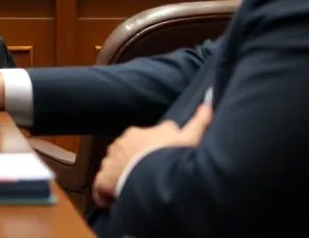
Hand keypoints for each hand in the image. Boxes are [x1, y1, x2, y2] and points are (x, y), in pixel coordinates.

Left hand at [92, 102, 212, 207]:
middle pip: (129, 151)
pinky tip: (116, 201)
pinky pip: (101, 186)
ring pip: (114, 166)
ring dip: (122, 176)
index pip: (146, 137)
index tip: (160, 157)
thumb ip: (198, 123)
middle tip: (148, 176)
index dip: (154, 148)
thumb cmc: (169, 155)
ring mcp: (110, 160)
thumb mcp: (188, 139)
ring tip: (135, 189)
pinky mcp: (103, 179)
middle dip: (136, 161)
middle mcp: (121, 143)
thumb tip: (207, 106)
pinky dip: (106, 193)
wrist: (149, 174)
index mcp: (138, 133)